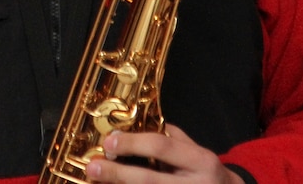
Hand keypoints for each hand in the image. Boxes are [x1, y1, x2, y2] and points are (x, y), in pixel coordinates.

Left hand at [84, 125, 245, 182]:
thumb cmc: (208, 174)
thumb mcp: (197, 152)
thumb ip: (172, 138)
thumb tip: (136, 125)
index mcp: (201, 160)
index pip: (163, 148)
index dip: (133, 143)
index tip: (109, 142)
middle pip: (150, 181)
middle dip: (118, 175)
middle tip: (93, 167)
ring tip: (98, 181)